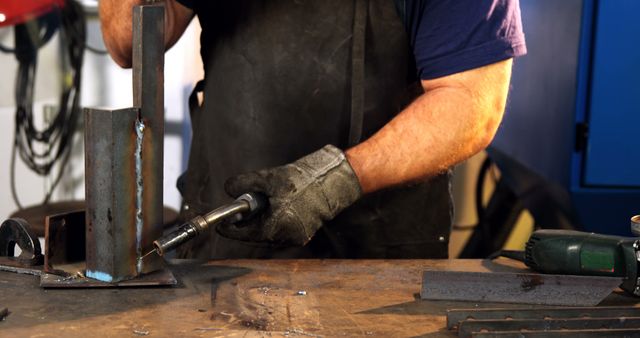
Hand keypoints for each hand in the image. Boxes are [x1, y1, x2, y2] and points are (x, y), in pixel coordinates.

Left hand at [217, 145, 361, 245]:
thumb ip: (245, 184)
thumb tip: (229, 188)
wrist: (336, 181)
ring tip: (257, 204)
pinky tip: (273, 206)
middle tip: (236, 211)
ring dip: (260, 220)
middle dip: (246, 223)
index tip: (220, 225)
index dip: (230, 228)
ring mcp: (297, 236)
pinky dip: (273, 220)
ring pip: (269, 232)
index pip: (244, 234)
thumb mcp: (269, 178)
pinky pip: (281, 229)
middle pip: (256, 234)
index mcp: (275, 227)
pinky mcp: (304, 231)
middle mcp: (286, 237)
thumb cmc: (304, 180)